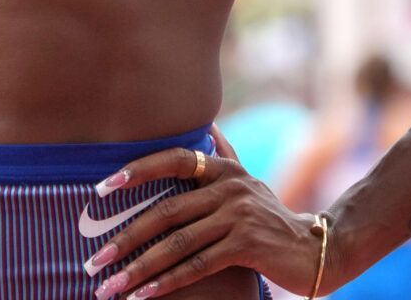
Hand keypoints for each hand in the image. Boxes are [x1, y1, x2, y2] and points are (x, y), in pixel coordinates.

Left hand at [83, 134, 331, 299]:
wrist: (316, 249)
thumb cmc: (272, 218)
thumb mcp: (248, 183)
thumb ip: (226, 156)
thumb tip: (209, 127)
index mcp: (224, 169)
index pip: (172, 159)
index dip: (137, 171)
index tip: (100, 189)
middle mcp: (230, 186)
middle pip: (166, 211)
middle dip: (125, 238)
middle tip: (93, 259)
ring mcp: (239, 215)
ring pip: (177, 243)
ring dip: (137, 268)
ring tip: (108, 286)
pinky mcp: (247, 245)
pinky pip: (196, 265)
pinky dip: (166, 282)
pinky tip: (142, 296)